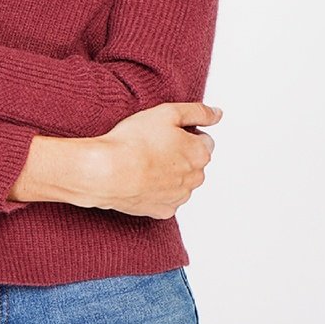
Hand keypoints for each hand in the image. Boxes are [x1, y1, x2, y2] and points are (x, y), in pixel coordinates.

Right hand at [70, 102, 222, 217]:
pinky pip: (166, 199)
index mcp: (200, 154)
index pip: (205, 141)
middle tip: (154, 144)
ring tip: (144, 162)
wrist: (107, 171)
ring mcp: (179, 197)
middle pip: (194, 163)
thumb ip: (198, 112)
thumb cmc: (134, 141)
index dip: (186, 133)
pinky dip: (157, 190)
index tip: (166, 131)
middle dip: (180, 154)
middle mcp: (195, 179)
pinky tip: (141, 179)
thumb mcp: (167, 112)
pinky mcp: (162, 211)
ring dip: (170, 173)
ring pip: (181, 182)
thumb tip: (217, 114)